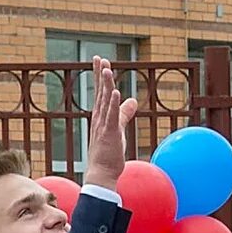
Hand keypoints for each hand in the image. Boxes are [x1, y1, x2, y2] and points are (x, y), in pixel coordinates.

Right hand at [80, 60, 132, 190]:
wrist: (101, 174)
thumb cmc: (109, 153)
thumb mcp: (118, 129)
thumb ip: (125, 113)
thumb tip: (132, 99)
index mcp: (101, 116)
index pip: (101, 92)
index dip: (101, 76)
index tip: (100, 62)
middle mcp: (99, 118)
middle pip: (100, 93)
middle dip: (100, 75)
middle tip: (99, 58)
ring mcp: (103, 126)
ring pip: (104, 102)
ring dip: (106, 85)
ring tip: (107, 69)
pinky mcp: (110, 135)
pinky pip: (112, 117)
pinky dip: (113, 104)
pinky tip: (116, 92)